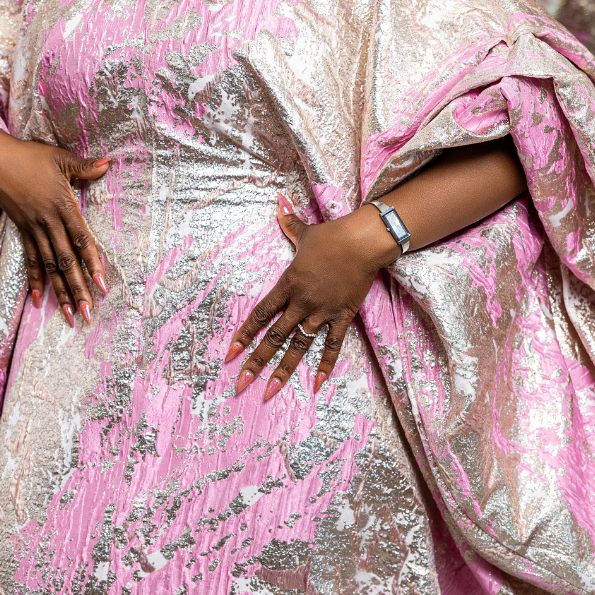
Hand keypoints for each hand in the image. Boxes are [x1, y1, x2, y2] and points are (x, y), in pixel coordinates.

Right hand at [0, 119, 109, 325]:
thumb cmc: (30, 156)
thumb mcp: (60, 158)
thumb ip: (85, 167)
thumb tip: (108, 163)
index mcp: (62, 206)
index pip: (81, 240)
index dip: (93, 263)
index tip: (102, 285)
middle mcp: (48, 222)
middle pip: (66, 261)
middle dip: (78, 289)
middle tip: (88, 314)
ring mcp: (33, 229)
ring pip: (50, 266)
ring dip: (61, 291)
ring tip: (70, 316)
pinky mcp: (21, 230)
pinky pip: (29, 260)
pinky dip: (35, 280)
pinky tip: (40, 300)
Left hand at [225, 195, 399, 400]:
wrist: (363, 242)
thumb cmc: (332, 236)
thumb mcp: (305, 231)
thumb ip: (288, 223)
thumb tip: (278, 204)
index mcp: (288, 284)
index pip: (261, 315)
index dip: (244, 335)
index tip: (230, 353)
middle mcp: (301, 303)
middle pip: (274, 337)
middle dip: (256, 361)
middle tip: (240, 383)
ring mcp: (322, 312)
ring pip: (298, 347)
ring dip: (284, 370)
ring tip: (269, 391)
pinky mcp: (342, 317)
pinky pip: (331, 346)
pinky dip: (324, 365)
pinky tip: (316, 385)